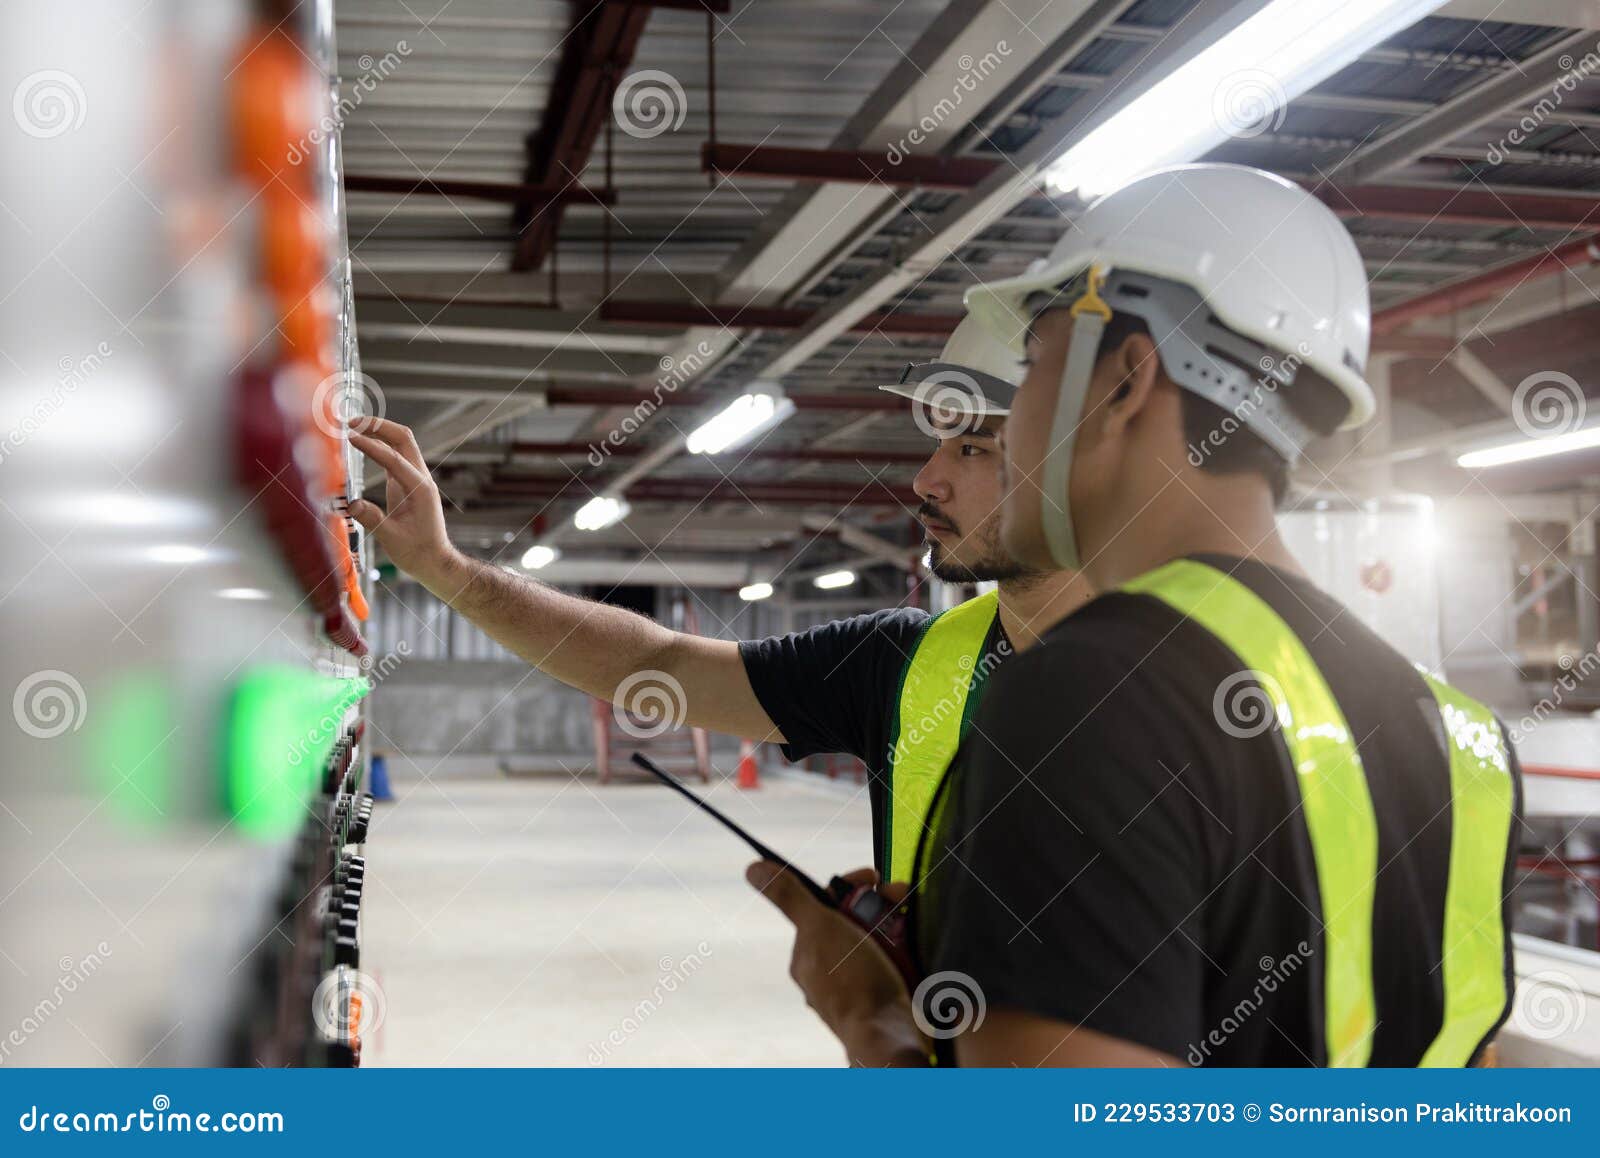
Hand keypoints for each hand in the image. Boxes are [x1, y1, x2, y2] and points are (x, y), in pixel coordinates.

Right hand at [348, 418, 461, 588]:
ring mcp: (415, 478)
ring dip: (379, 431)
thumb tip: (352, 504)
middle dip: (379, 426)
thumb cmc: (417, 553)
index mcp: (421, 490)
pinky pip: (394, 456)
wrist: (434, 560)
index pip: (394, 459)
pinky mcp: (407, 483)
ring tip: (353, 427)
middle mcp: (421, 479)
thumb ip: (373, 520)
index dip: (371, 446)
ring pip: (400, 444)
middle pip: (403, 439)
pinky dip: (379, 445)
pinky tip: (361, 443)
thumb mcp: (393, 539)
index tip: (350, 437)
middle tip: (351, 423)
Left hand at [746, 862, 928, 1066]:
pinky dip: (908, 946)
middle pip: (855, 920)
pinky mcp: (887, 994)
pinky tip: (916, 941)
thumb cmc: (851, 982)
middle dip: (879, 902)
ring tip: (911, 917)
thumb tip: (752, 868)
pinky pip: (898, 960)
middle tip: (900, 894)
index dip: (851, 886)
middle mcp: (831, 971)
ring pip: (879, 939)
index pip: (826, 906)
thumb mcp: (819, 927)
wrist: (890, 1034)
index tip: (873, 876)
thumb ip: (789, 896)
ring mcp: (860, 985)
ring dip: (897, 921)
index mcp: (808, 955)